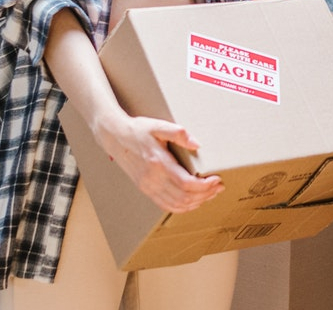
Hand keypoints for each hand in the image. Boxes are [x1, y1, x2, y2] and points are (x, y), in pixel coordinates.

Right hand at [92, 113, 224, 213]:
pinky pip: (166, 205)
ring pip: (176, 205)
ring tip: (209, 194)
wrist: (114, 136)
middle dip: (205, 194)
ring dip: (196, 202)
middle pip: (184, 197)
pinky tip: (192, 201)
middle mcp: (152, 179)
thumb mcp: (158, 125)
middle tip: (218, 187)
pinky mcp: (145, 190)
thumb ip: (178, 133)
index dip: (205, 186)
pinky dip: (182, 207)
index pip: (186, 184)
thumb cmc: (137, 130)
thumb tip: (197, 144)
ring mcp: (148, 187)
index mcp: (158, 163)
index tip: (217, 180)